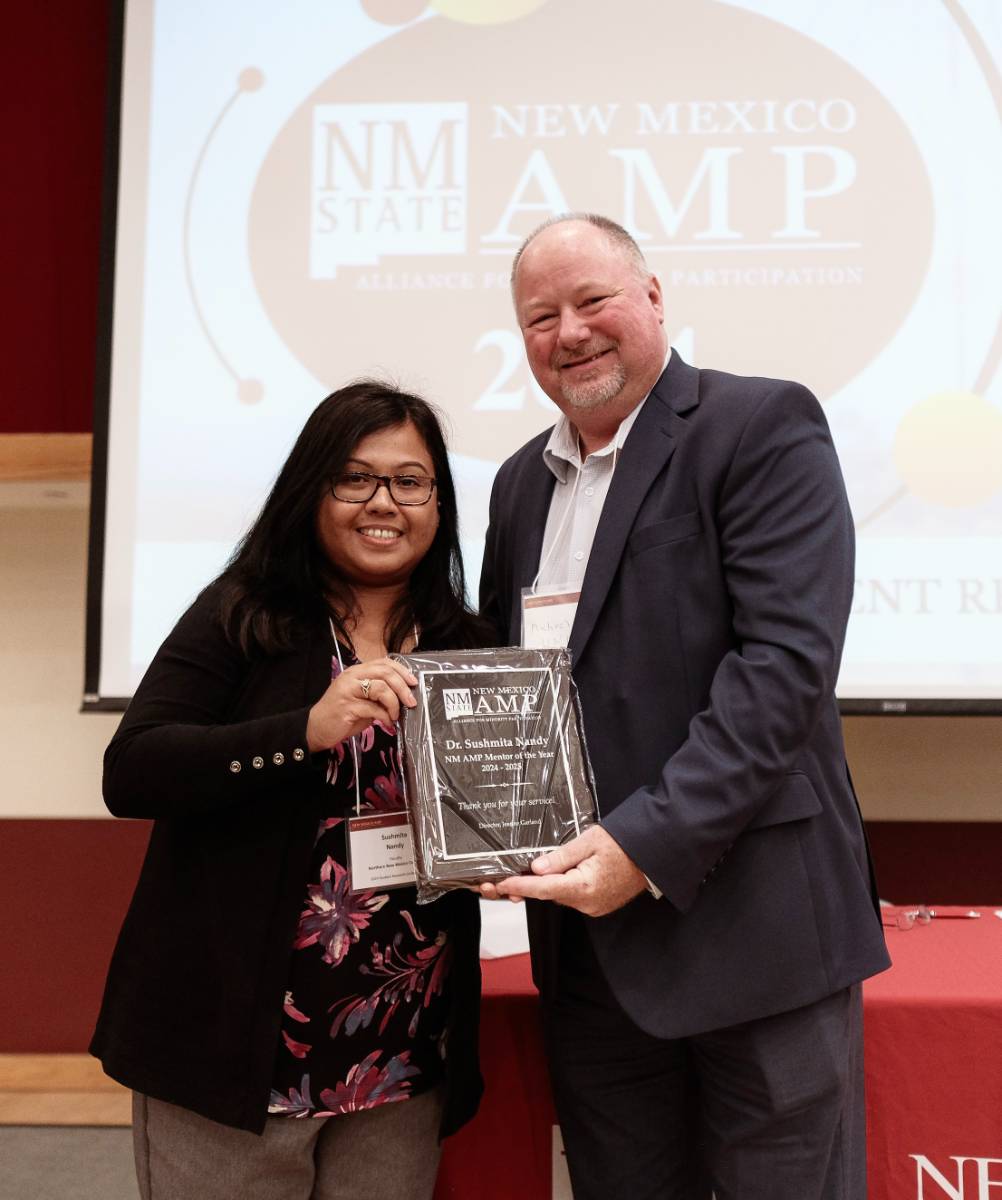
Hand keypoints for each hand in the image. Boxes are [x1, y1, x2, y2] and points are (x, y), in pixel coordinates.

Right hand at [306, 658, 417, 750]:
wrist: (316, 728)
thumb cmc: (342, 714)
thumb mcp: (363, 699)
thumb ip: (379, 694)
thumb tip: (404, 696)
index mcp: (357, 671)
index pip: (384, 663)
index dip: (402, 671)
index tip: (413, 683)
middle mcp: (352, 677)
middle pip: (385, 673)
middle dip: (403, 687)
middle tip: (411, 701)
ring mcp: (348, 690)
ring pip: (381, 688)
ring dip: (394, 703)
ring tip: (396, 715)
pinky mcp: (347, 707)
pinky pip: (374, 708)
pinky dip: (386, 716)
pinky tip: (388, 723)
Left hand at [484, 825, 647, 916]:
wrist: (653, 855)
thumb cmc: (626, 844)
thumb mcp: (590, 841)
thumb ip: (562, 856)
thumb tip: (536, 867)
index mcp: (584, 888)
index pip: (542, 888)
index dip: (518, 885)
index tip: (500, 884)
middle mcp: (587, 903)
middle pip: (548, 894)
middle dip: (524, 887)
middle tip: (497, 881)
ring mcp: (593, 907)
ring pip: (558, 896)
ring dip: (541, 886)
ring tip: (517, 877)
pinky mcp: (597, 905)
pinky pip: (571, 897)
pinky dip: (557, 888)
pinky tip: (547, 878)